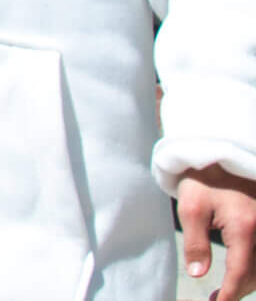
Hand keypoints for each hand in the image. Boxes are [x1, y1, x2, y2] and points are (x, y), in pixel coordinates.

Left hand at [182, 166, 255, 300]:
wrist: (221, 154)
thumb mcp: (191, 207)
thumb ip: (195, 242)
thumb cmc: (203, 179)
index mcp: (245, 226)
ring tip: (226, 291)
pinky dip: (253, 268)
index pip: (240, 272)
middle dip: (238, 290)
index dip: (230, 293)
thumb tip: (198, 273)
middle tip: (217, 299)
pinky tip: (239, 273)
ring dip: (248, 281)